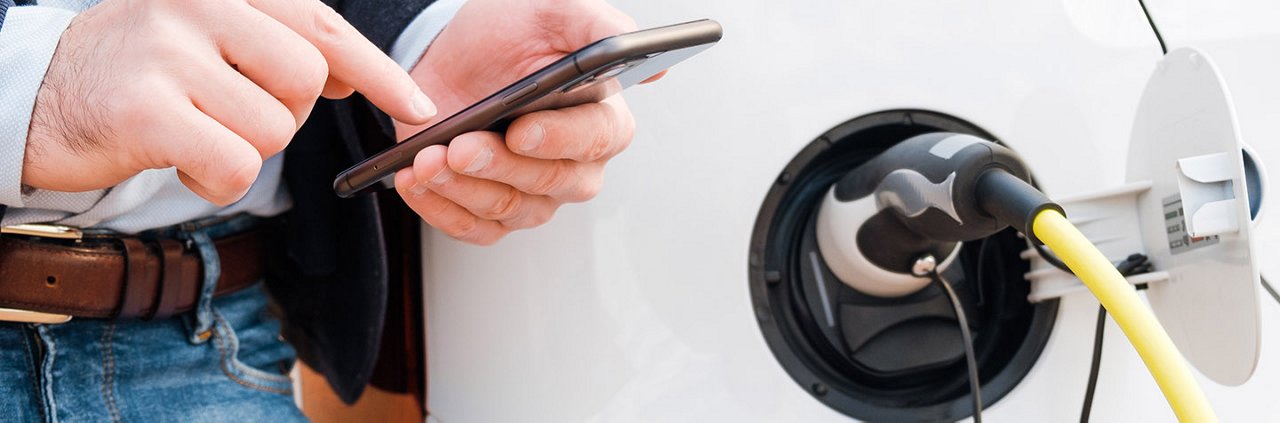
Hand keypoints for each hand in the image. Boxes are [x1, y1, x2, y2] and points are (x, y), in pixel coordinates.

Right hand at [24, 0, 436, 204]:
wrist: (34, 96)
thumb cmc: (138, 73)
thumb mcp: (207, 38)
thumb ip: (273, 45)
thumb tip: (345, 76)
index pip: (322, 28)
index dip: (378, 71)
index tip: (420, 106)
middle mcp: (198, 5)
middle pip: (304, 83)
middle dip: (283, 116)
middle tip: (230, 113)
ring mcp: (170, 52)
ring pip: (272, 131)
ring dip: (242, 149)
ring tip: (192, 130)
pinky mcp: (147, 108)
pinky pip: (234, 167)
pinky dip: (215, 181)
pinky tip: (179, 158)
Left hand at [394, 0, 648, 244]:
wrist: (451, 54)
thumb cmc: (508, 34)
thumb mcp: (553, 13)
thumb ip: (599, 28)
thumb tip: (646, 60)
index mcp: (601, 118)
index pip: (596, 139)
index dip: (558, 139)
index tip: (520, 130)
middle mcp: (574, 164)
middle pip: (550, 182)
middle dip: (500, 165)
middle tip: (461, 145)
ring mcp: (534, 194)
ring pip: (509, 209)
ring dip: (462, 187)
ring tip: (428, 159)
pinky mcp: (491, 212)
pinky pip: (473, 229)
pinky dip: (440, 209)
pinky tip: (417, 181)